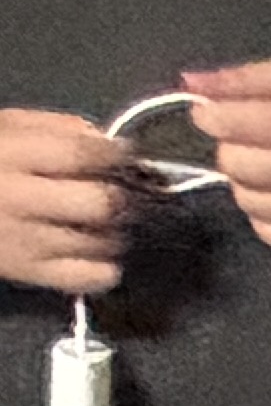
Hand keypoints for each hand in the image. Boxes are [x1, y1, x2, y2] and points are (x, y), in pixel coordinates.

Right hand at [0, 108, 130, 294]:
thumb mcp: (5, 129)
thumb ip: (56, 127)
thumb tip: (106, 141)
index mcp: (9, 155)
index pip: (81, 155)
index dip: (114, 155)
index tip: (124, 155)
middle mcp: (17, 198)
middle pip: (101, 203)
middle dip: (117, 197)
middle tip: (112, 194)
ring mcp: (25, 240)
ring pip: (103, 241)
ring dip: (112, 231)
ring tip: (95, 222)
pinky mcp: (29, 272)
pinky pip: (92, 277)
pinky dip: (105, 267)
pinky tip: (93, 252)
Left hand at [174, 58, 270, 256]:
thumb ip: (246, 78)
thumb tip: (188, 84)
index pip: (230, 124)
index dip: (211, 118)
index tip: (216, 115)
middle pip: (234, 165)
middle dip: (231, 151)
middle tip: (250, 144)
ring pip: (247, 201)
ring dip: (247, 183)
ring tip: (267, 171)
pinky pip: (270, 233)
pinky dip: (265, 214)